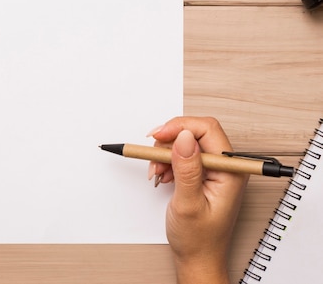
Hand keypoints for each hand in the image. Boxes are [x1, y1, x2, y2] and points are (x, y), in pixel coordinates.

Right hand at [148, 117, 248, 283]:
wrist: (198, 257)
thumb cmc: (199, 238)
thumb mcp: (188, 204)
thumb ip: (187, 169)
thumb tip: (184, 138)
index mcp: (231, 171)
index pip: (207, 130)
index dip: (179, 128)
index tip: (158, 136)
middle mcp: (226, 166)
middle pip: (195, 133)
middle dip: (170, 141)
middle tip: (154, 156)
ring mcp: (215, 169)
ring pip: (186, 142)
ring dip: (165, 152)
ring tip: (157, 172)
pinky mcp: (203, 172)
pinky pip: (183, 154)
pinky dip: (167, 160)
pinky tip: (163, 174)